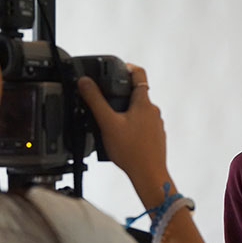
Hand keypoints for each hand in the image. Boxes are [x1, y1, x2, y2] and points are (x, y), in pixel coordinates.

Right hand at [77, 64, 168, 195]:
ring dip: (124, 114)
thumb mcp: (107, 123)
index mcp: (143, 102)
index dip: (126, 67)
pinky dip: (130, 128)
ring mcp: (156, 125)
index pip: (138, 73)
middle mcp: (153, 111)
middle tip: (104, 102)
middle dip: (119, 96)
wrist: (149, 175)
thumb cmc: (132, 152)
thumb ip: (95, 101)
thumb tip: (85, 82)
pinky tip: (120, 140)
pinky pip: (141, 126)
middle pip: (136, 94)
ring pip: (138, 112)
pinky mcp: (155, 137)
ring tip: (110, 125)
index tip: (115, 68)